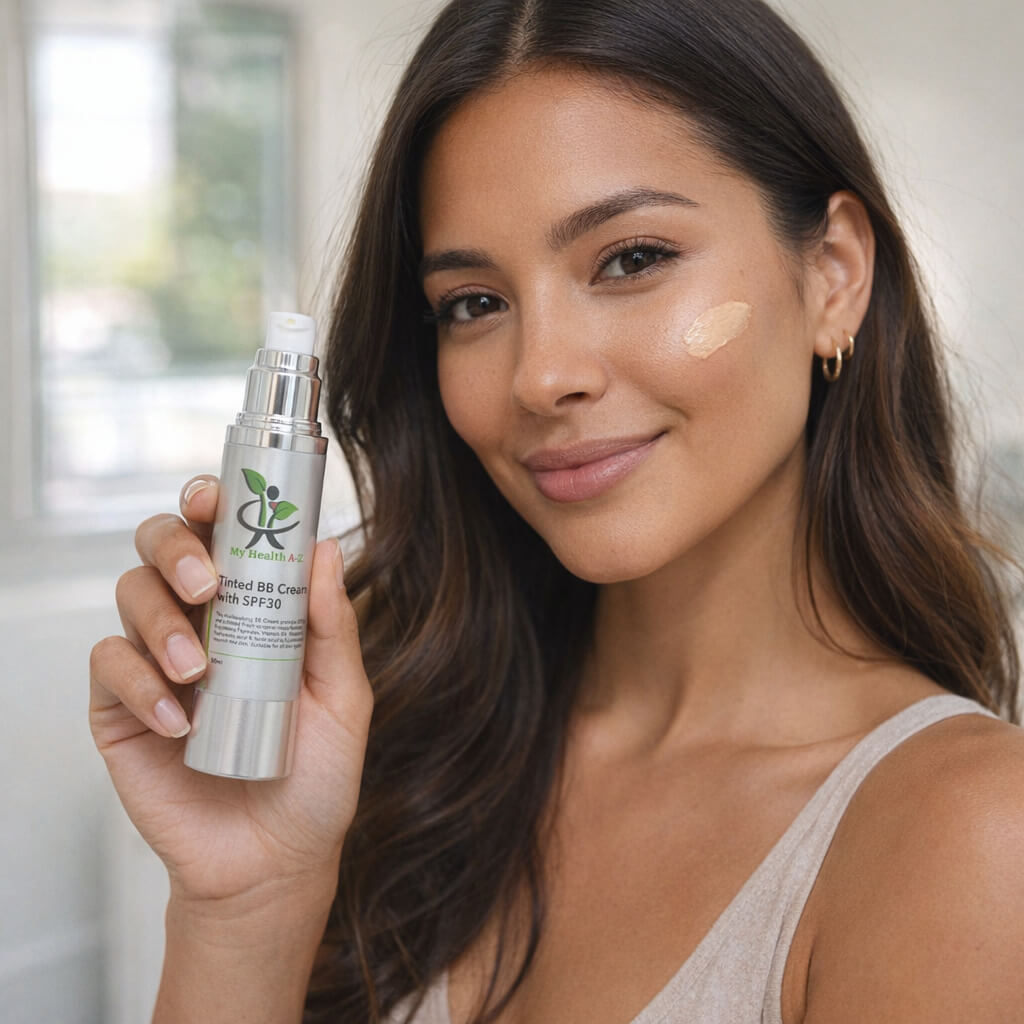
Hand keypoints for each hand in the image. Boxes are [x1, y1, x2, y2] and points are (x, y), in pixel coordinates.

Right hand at [89, 476, 373, 906]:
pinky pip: (109, 668)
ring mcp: (155, 662)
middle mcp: (198, 622)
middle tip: (205, 585)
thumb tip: (324, 548)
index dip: (209, 503)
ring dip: (161, 623)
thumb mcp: (342, 697)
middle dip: (176, 548)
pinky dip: (140, 684)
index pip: (219, 535)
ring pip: (130, 596)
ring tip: (200, 671)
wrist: (275, 859)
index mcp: (252, 608)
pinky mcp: (119, 709)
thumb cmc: (314, 775)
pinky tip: (178, 721)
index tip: (214, 498)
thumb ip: (331, 625)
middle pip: (159, 545)